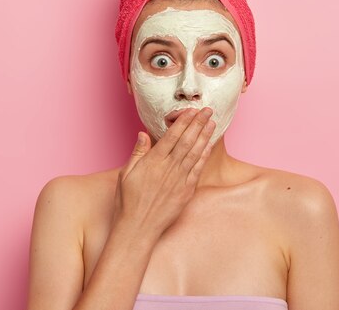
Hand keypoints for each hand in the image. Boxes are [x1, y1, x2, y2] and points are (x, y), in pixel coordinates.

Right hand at [112, 107, 215, 236]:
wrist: (138, 228)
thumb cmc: (128, 202)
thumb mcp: (126, 174)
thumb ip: (137, 153)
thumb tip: (143, 133)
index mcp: (153, 162)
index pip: (172, 136)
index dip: (184, 122)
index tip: (191, 111)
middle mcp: (168, 168)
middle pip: (187, 141)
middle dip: (198, 124)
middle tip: (208, 110)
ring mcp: (179, 180)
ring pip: (195, 153)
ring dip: (205, 136)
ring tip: (212, 123)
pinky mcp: (186, 191)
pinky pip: (198, 169)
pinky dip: (204, 156)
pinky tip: (209, 145)